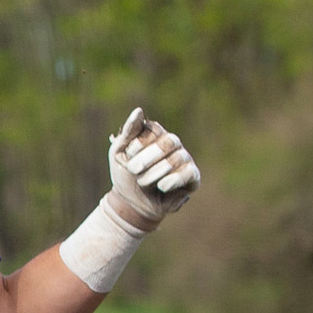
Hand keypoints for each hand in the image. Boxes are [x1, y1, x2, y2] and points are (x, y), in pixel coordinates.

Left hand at [106, 107, 199, 229]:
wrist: (131, 203)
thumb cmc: (125, 175)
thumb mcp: (119, 152)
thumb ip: (129, 131)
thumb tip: (139, 110)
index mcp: (156, 134)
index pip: (154, 130)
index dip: (139, 144)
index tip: (127, 156)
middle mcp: (173, 143)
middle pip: (168, 142)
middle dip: (147, 158)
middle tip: (133, 170)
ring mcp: (184, 158)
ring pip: (177, 159)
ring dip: (155, 173)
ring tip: (143, 182)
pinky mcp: (192, 176)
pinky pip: (188, 173)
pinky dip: (172, 180)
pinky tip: (161, 187)